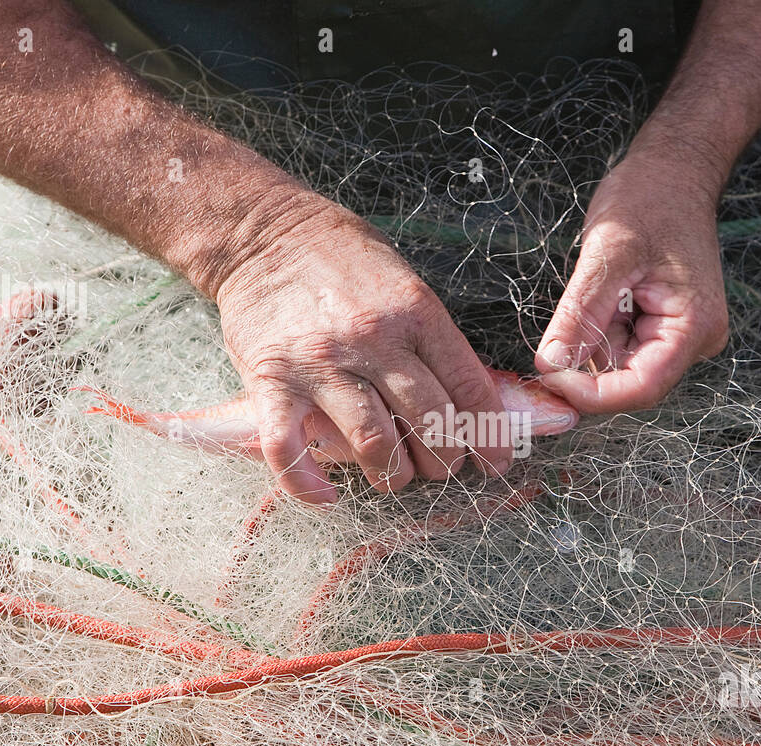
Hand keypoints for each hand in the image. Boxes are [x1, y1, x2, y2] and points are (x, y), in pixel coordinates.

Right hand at [216, 195, 511, 503]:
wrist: (264, 234)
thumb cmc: (343, 260)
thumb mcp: (406, 285)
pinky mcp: (271, 382)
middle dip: (445, 460)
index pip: (469, 388)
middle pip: (429, 422)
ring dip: (392, 474)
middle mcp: (372, 340)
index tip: (496, 463)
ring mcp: (320, 364)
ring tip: (394, 476)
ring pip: (373, 443)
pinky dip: (308, 484)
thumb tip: (470, 400)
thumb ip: (433, 339)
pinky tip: (327, 496)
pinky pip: (289, 448)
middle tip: (441, 469)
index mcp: (416, 314)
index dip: (491, 436)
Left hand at [534, 151, 727, 411]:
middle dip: (587, 366)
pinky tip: (601, 294)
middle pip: (630, 382)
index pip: (641, 388)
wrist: (673, 169)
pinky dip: (598, 331)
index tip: (548, 377)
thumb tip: (550, 365)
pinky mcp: (663, 326)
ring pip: (620, 366)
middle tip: (552, 339)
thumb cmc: (650, 198)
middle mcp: (695, 340)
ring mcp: (681, 335)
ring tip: (592, 291)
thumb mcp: (607, 255)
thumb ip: (580, 316)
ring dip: (592, 343)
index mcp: (694, 327)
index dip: (592, 394)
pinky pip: (622, 347)